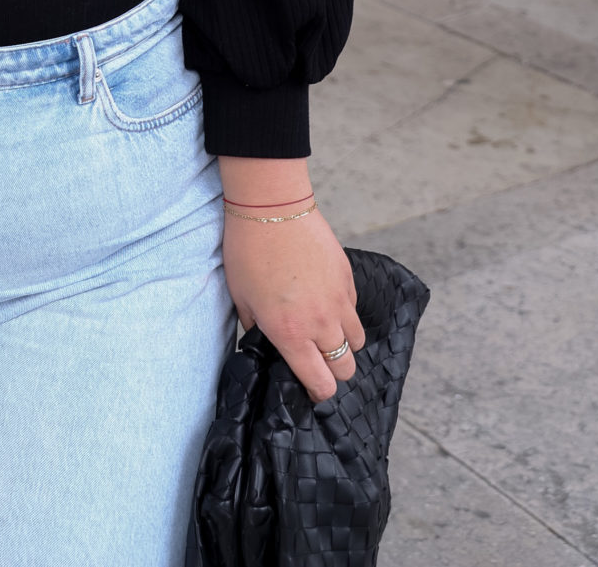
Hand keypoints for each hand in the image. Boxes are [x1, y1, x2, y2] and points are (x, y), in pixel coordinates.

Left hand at [223, 205, 363, 402]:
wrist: (271, 206)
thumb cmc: (247, 250)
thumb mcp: (241, 296)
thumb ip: (256, 328)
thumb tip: (265, 341)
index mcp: (291, 334)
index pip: (320, 384)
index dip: (317, 392)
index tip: (309, 386)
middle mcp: (321, 323)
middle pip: (345, 368)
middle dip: (334, 370)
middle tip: (316, 358)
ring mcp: (339, 300)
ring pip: (356, 341)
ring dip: (343, 342)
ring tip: (323, 329)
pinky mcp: (347, 277)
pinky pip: (354, 308)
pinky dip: (344, 311)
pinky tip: (324, 298)